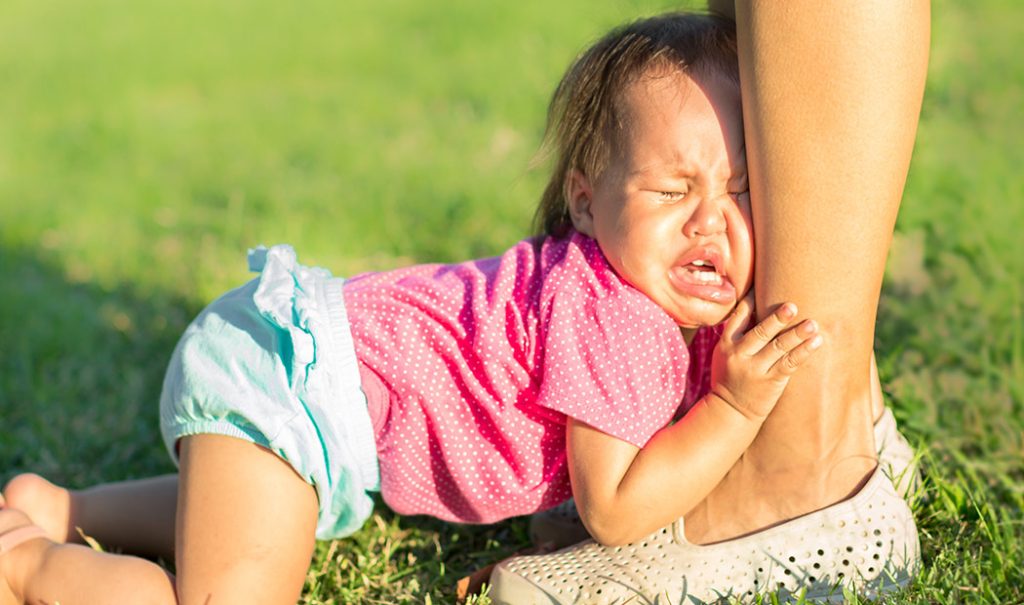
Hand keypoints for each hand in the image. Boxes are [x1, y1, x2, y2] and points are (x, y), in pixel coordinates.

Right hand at [709, 295, 821, 421]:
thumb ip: (737, 333)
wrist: (729, 411)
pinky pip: (789, 364)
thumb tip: (756, 305)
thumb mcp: (725, 354)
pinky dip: (803, 352)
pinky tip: (816, 342)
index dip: (752, 301)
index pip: (739, 316)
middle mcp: (740, 354)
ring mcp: (755, 369)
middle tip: (793, 305)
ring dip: (797, 334)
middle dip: (777, 318)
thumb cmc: (730, 378)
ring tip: (812, 324)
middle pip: (760, 331)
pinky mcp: (770, 382)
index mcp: (727, 343)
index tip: (764, 286)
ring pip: (778, 347)